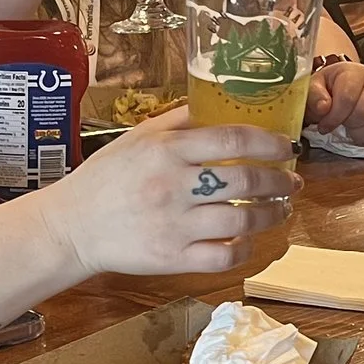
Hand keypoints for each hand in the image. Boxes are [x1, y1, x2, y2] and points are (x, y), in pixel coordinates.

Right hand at [37, 108, 297, 276]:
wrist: (71, 226)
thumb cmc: (105, 178)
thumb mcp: (136, 138)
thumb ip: (178, 121)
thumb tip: (218, 104)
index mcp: (166, 151)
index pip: (233, 141)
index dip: (270, 143)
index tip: (288, 147)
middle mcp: (173, 187)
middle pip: (246, 182)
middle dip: (280, 181)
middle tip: (292, 181)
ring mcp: (174, 226)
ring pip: (243, 221)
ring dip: (272, 214)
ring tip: (281, 208)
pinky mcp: (172, 259)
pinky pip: (223, 256)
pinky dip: (244, 248)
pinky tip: (248, 239)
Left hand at [307, 59, 363, 145]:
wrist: (345, 88)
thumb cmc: (329, 89)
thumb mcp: (314, 87)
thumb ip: (314, 96)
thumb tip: (323, 108)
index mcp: (355, 73)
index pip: (348, 97)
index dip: (334, 116)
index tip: (324, 126)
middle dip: (348, 124)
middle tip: (340, 124)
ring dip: (360, 134)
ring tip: (351, 127)